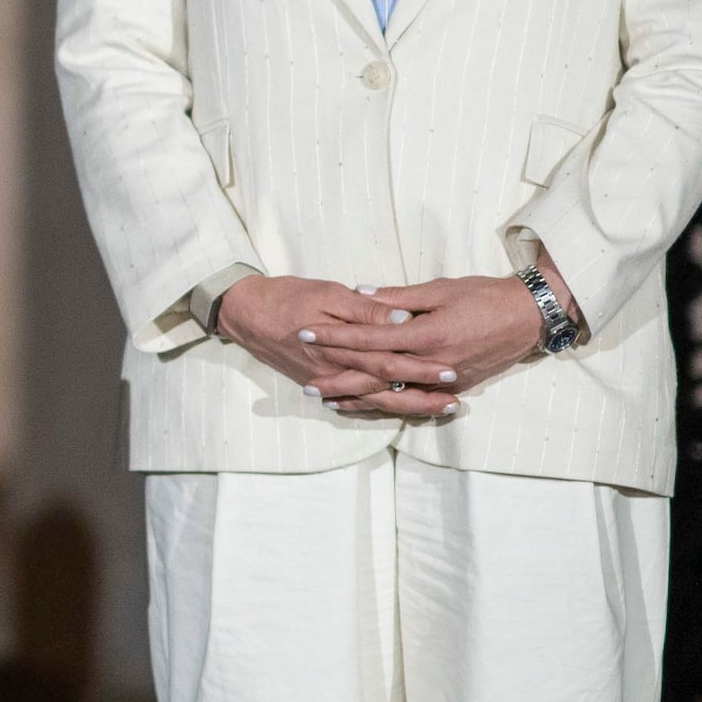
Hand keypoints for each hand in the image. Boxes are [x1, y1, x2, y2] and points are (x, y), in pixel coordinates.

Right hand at [212, 274, 465, 423]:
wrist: (245, 313)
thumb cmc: (288, 296)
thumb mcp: (329, 293)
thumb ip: (368, 310)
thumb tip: (403, 319)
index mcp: (342, 347)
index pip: (390, 363)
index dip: (421, 369)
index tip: (451, 370)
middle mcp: (337, 372)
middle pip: (387, 389)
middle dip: (423, 396)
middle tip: (456, 400)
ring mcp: (328, 382)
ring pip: (374, 401)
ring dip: (408, 406)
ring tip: (441, 408)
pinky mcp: (322, 383)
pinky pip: (355, 402)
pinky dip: (380, 408)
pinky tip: (401, 408)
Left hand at [313, 270, 566, 402]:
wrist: (528, 317)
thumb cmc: (484, 296)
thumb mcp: (439, 288)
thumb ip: (397, 298)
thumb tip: (359, 293)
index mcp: (426, 334)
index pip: (369, 338)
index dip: (335, 337)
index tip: (306, 333)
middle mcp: (431, 364)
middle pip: (374, 375)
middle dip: (338, 378)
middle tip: (305, 382)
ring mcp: (443, 381)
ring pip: (392, 395)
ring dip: (357, 398)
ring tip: (326, 399)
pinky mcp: (453, 389)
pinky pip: (412, 401)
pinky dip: (386, 405)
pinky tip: (364, 405)